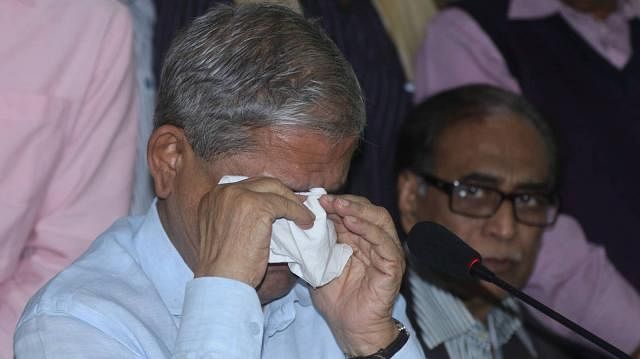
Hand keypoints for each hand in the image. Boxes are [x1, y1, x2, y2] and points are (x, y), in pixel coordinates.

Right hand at [194, 177, 314, 286]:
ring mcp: (240, 196)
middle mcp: (224, 191)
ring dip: (293, 202)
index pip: (248, 187)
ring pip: (276, 191)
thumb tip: (267, 210)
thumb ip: (238, 215)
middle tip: (298, 204)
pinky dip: (299, 213)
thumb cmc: (224, 266)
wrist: (222, 280)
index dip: (267, 194)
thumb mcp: (225, 231)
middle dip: (282, 193)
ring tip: (304, 215)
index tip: (281, 202)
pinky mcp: (257, 207)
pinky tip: (306, 222)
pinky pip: (286, 205)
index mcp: (214, 196)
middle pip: (262, 183)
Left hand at [313, 195, 405, 355]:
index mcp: (360, 239)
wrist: (350, 327)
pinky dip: (369, 230)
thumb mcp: (320, 263)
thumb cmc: (336, 298)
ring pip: (379, 220)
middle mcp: (376, 241)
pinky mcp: (393, 266)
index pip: (353, 211)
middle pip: (368, 209)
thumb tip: (301, 219)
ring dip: (357, 210)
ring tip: (338, 206)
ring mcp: (386, 252)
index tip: (314, 199)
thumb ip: (316, 242)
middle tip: (325, 199)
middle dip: (346, 202)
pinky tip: (352, 223)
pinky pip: (386, 243)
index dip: (335, 203)